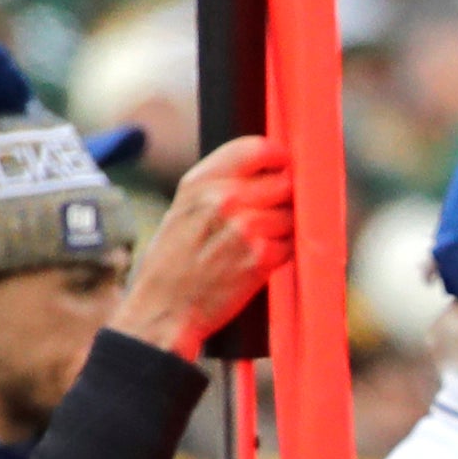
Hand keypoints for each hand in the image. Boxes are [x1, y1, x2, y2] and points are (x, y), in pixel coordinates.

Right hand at [109, 138, 294, 360]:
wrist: (164, 310)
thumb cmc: (173, 261)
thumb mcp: (184, 209)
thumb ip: (220, 185)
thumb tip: (269, 168)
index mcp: (200, 182)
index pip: (256, 148)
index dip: (278, 157)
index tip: (285, 167)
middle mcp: (224, 199)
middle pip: (285, 182)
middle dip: (285, 198)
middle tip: (270, 216)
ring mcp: (246, 228)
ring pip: (293, 215)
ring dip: (286, 229)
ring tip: (258, 243)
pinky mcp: (262, 258)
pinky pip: (293, 245)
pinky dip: (285, 253)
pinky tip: (261, 261)